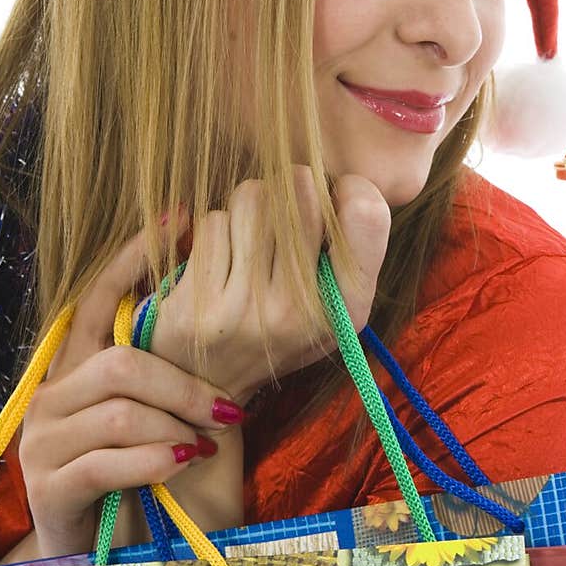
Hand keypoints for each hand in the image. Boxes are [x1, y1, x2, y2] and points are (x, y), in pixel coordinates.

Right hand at [18, 222, 241, 560]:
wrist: (107, 553)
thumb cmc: (146, 472)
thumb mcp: (161, 411)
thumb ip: (170, 364)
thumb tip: (225, 303)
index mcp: (77, 366)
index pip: (98, 297)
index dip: (135, 257)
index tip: (179, 217)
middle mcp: (51, 395)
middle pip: (120, 362)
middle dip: (182, 383)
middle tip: (227, 409)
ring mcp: (43, 442)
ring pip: (119, 412)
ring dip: (175, 428)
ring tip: (204, 448)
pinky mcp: (49, 486)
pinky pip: (108, 461)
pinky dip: (154, 461)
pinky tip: (181, 465)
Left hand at [142, 168, 390, 403]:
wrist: (207, 384)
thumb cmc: (277, 329)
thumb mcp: (333, 307)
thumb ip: (353, 253)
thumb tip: (345, 180)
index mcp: (347, 311)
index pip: (367, 215)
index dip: (351, 190)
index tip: (335, 197)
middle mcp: (299, 312)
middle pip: (300, 191)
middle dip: (290, 185)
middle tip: (283, 206)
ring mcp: (246, 309)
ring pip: (251, 198)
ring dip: (248, 204)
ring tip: (249, 230)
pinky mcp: (198, 305)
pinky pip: (212, 223)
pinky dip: (215, 228)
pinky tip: (220, 256)